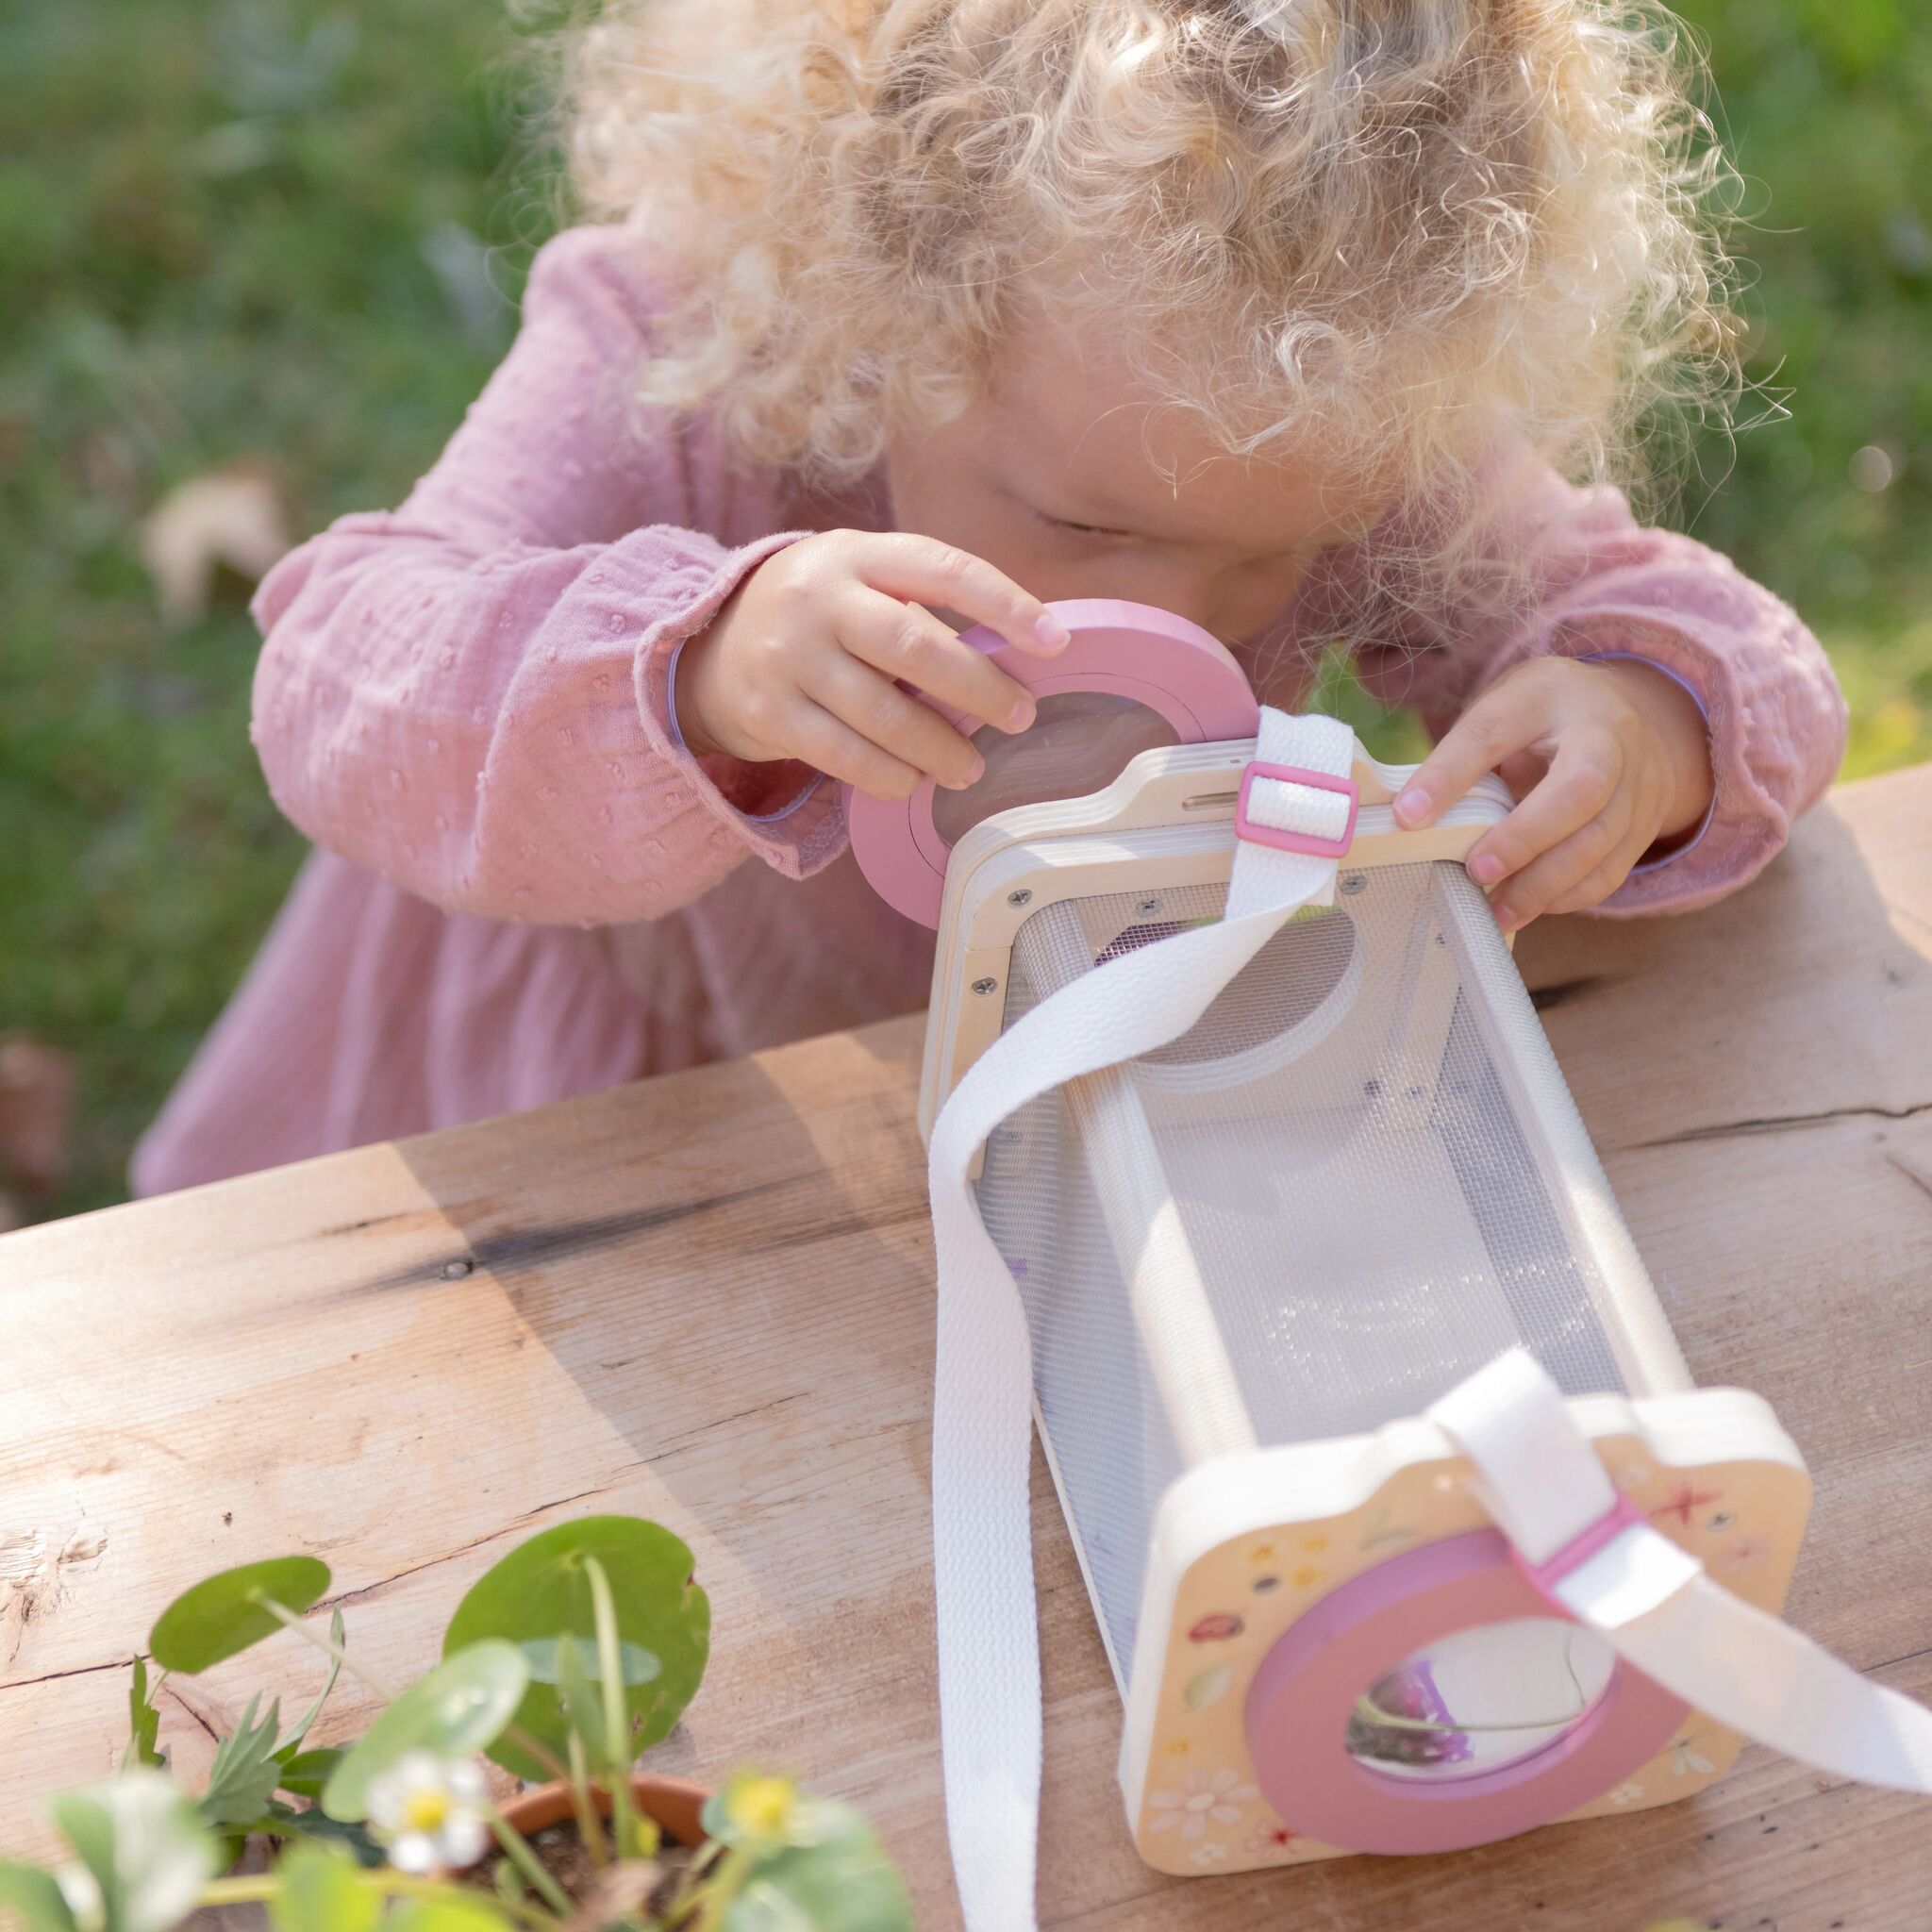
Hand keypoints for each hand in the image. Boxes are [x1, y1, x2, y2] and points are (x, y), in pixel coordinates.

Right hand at [675, 530, 1069, 798]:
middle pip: (915, 646)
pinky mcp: (770, 713)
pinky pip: (846, 756)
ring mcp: (788, 657)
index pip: (945, 570)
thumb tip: (1014, 662)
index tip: (1055, 642)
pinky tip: (915, 780)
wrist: (713, 649)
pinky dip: (891, 775)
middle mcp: (818, 598)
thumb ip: (924, 609)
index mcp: (858, 554)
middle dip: (980, 687)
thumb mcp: (862, 583)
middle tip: (1021, 716)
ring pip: (883, 713)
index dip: (1006, 605)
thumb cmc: (821, 617)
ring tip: (971, 766)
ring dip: (940, 747)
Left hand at [1392, 656, 1713, 931]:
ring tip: (1495, 910)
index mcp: (1550, 694)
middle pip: (1581, 789)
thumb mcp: (1502, 713)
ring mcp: (1638, 780)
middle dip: (1524, 838)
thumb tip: (1412, 819)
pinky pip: (1611, 870)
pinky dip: (1568, 896)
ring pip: (1601, 839)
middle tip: (1476, 872)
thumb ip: (1464, 757)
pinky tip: (1528, 906)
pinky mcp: (1646, 824)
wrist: (1625, 717)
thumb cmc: (1542, 720)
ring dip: (1543, 884)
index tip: (1408, 815)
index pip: (1493, 730)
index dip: (1450, 773)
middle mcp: (1608, 734)